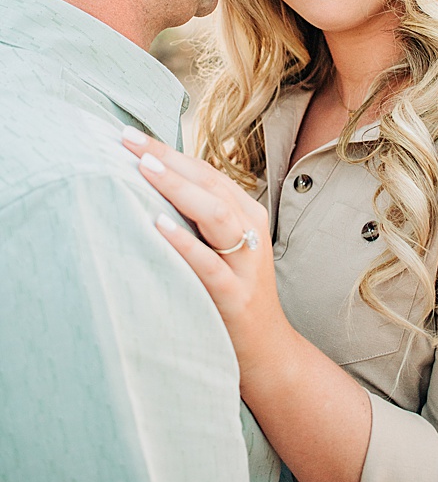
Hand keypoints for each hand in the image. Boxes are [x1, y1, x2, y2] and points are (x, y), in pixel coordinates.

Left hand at [121, 126, 288, 373]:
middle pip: (208, 185)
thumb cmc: (231, 293)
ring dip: (177, 189)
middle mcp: (249, 230)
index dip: (168, 150)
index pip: (204, 172)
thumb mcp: (220, 247)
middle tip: (126, 138)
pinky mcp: (235, 294)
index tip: (128, 133)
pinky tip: (156, 224)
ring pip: (214, 215)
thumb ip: (196, 218)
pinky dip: (182, 242)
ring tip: (144, 168)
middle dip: (166, 159)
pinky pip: (208, 263)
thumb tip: (146, 183)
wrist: (266, 349)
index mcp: (245, 212)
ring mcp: (245, 262)